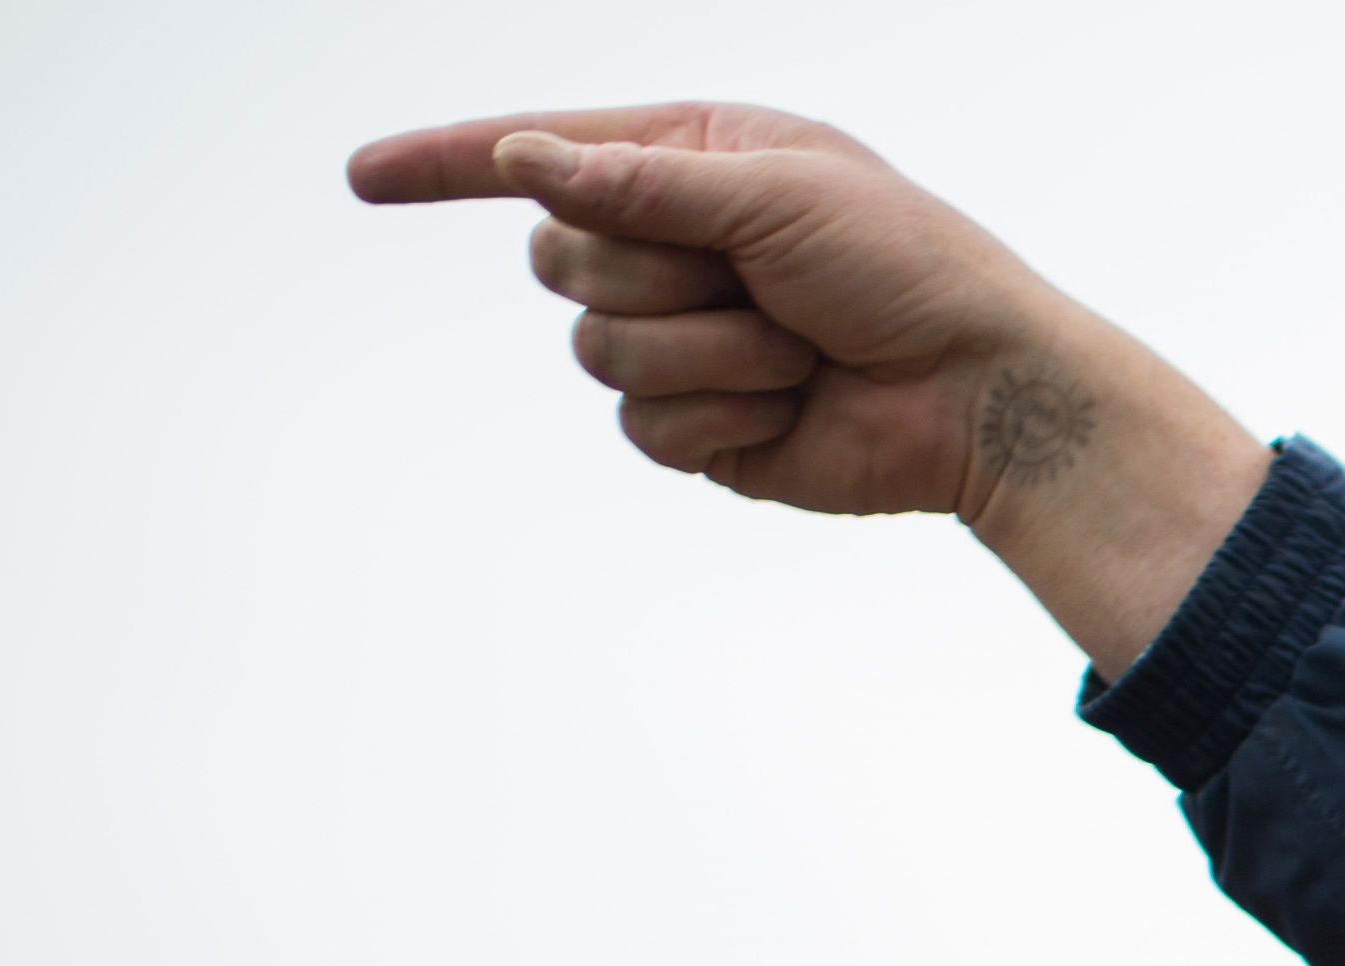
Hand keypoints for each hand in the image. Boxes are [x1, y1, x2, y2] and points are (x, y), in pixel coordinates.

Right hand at [346, 103, 1266, 674]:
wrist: (982, 393)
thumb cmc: (908, 268)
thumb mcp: (780, 193)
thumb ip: (646, 184)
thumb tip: (527, 162)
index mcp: (689, 165)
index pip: (540, 158)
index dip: (447, 165)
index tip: (362, 178)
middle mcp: (673, 247)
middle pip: (557, 256)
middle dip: (654, 272)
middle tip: (759, 283)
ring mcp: (682, 340)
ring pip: (598, 347)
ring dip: (705, 349)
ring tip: (795, 346)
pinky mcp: (702, 428)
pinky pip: (644, 427)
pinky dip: (720, 414)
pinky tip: (791, 404)